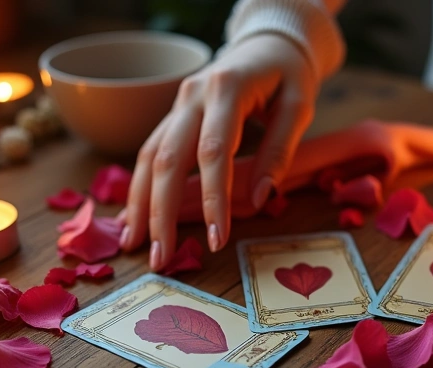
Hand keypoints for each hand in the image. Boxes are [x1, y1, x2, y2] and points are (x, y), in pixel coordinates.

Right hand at [119, 33, 317, 270]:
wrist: (267, 43)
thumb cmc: (288, 76)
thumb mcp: (299, 106)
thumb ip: (280, 151)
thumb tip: (260, 199)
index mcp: (226, 89)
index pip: (214, 152)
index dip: (212, 198)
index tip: (216, 239)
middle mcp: (192, 95)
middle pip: (168, 159)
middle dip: (160, 212)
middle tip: (160, 258)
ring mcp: (177, 105)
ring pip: (148, 156)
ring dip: (139, 204)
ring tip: (133, 245)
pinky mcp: (172, 116)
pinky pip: (149, 153)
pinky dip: (140, 188)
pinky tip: (134, 219)